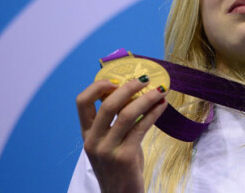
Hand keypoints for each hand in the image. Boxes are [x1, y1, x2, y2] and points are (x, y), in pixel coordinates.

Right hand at [76, 76, 167, 192]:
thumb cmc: (118, 167)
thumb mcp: (109, 143)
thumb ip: (114, 122)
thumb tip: (132, 93)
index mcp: (87, 134)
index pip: (81, 102)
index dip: (97, 87)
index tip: (116, 80)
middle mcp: (93, 140)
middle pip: (107, 105)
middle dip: (128, 87)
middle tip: (145, 79)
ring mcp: (108, 149)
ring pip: (127, 114)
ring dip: (147, 98)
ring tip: (161, 90)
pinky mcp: (125, 156)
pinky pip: (142, 127)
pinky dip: (154, 113)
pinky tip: (162, 106)